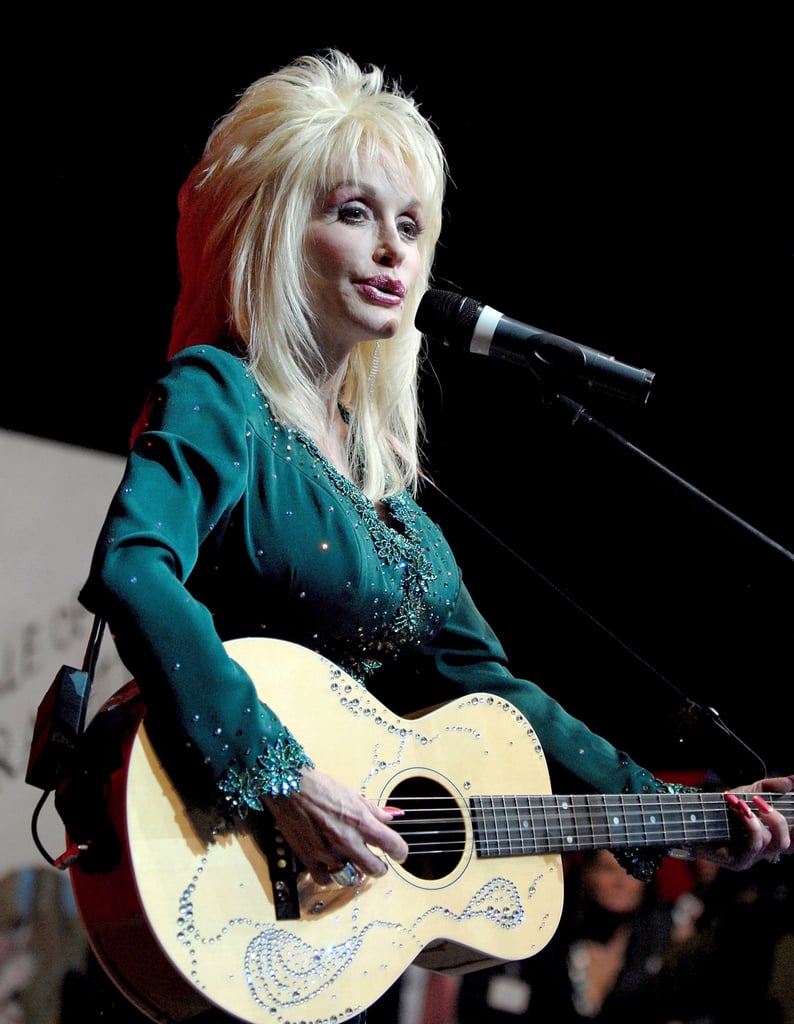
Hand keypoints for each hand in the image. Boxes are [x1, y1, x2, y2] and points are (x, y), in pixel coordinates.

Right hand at [263, 768, 408, 885]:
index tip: (399, 853)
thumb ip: (373, 810)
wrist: (290, 787)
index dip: (400, 852)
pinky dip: (331, 875)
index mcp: (361, 822)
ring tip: (354, 864)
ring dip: (356, 872)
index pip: (392, 845)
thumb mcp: (353, 794)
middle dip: (380, 868)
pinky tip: (332, 866)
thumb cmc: (321, 787)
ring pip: (352, 877)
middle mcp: (347, 840)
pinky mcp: (310, 859)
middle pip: (375, 869)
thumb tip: (391, 818)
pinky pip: (326, 879)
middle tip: (378, 863)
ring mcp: (328, 853)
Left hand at [694, 774, 792, 870]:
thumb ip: (773, 787)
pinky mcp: (738, 863)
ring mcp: (752, 859)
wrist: (694, 813)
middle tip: (761, 802)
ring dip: (758, 818)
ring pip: (771, 843)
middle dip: (779, 820)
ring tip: (741, 802)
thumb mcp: (751, 792)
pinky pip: (753, 845)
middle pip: (789, 844)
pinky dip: (749, 823)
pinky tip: (738, 809)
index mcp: (770, 838)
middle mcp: (764, 852)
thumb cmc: (724, 805)